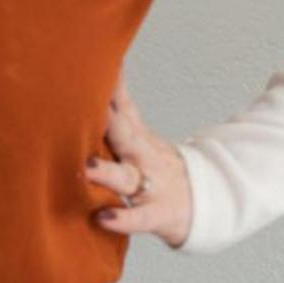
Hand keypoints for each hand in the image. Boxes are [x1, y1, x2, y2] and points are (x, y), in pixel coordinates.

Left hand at [85, 68, 193, 249]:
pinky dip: (122, 219)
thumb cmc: (155, 166)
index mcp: (135, 137)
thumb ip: (117, 107)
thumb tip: (100, 70)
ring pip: (127, 177)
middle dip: (107, 120)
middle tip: (79, 107)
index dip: (109, 86)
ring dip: (108, 173)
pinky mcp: (156, 213)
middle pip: (124, 134)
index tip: (89, 63)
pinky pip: (139, 218)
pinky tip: (103, 218)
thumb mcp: (139, 134)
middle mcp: (141, 157)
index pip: (122, 106)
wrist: (204, 201)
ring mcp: (150, 185)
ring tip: (88, 168)